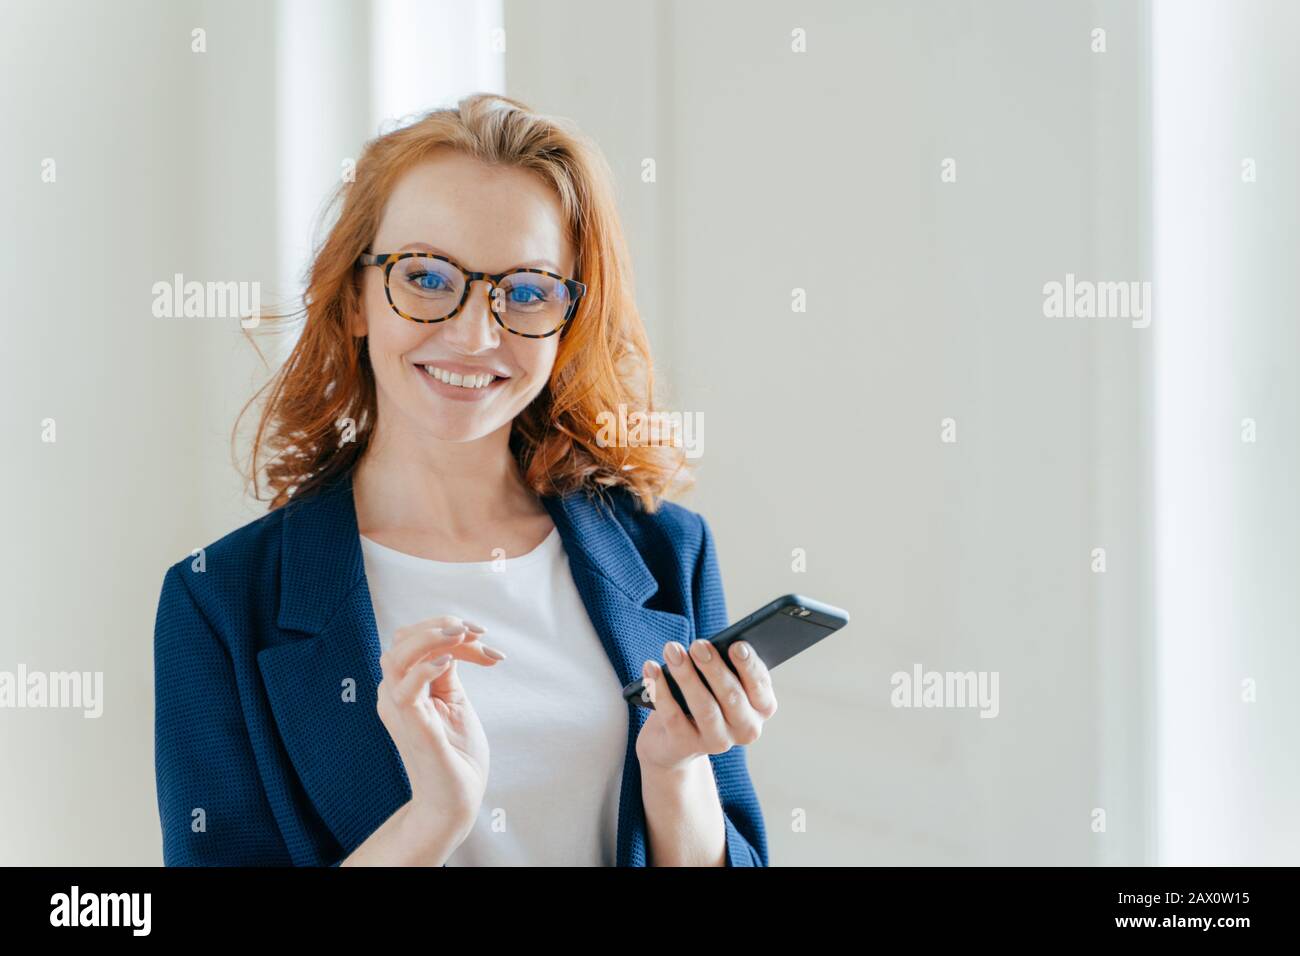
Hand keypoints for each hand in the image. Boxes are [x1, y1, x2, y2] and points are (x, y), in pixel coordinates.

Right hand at [376, 615, 504, 843]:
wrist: (456, 800)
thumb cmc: (456, 754)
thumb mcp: (455, 701)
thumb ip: (448, 670)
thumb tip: (458, 638)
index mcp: (405, 686)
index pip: (415, 640)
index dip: (448, 629)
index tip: (484, 638)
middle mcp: (395, 693)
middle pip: (402, 638)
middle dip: (442, 626)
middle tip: (478, 634)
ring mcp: (399, 709)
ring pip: (396, 655)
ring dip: (431, 637)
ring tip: (462, 636)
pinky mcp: (410, 724)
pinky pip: (405, 687)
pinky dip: (426, 667)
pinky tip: (450, 661)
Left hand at [635, 639, 777, 773]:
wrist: (674, 740)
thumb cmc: (705, 697)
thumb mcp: (719, 682)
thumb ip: (723, 667)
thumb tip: (707, 647)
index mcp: (761, 707)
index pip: (760, 686)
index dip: (749, 666)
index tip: (736, 645)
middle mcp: (745, 729)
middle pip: (732, 696)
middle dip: (713, 668)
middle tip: (698, 645)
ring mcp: (717, 741)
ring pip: (704, 707)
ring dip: (686, 676)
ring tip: (672, 650)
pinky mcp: (686, 746)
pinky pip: (673, 716)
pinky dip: (660, 690)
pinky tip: (651, 668)